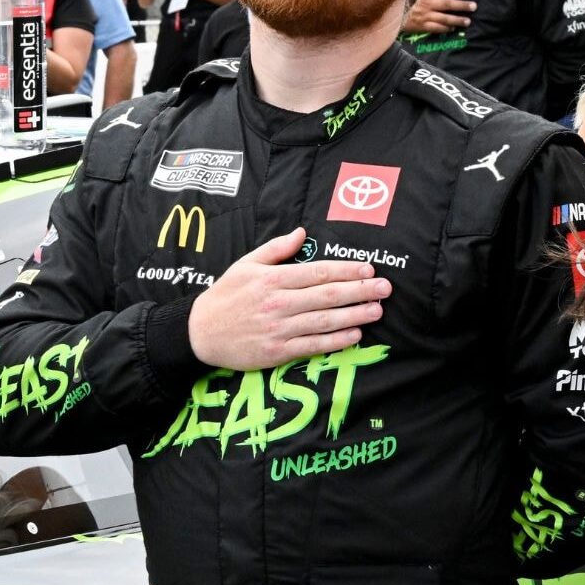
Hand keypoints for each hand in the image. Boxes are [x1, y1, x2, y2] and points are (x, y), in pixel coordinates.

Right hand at [188, 228, 389, 370]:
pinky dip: (335, 341)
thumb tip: (302, 232)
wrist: (199, 332)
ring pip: (324, 321)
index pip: (318, 272)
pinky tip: (354, 335)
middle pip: (327, 296)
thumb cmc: (225, 295)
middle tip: (385, 288)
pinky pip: (312, 345)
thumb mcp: (246, 264)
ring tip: (377, 310)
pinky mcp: (276, 352)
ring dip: (354, 315)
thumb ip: (276, 249)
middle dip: (360, 291)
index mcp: (272, 279)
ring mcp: (278, 329)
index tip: (368, 268)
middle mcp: (278, 303)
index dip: (346, 270)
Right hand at [405, 0, 474, 33]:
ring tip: (468, 21)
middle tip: (474, 6)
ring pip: (444, 18)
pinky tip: (453, 29)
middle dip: (461, 5)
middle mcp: (426, 3)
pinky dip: (446, 28)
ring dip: (457, 20)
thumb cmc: (415, 2)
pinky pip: (436, 28)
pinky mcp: (422, 26)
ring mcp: (424, 15)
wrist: (397, 14)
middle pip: (447, 4)